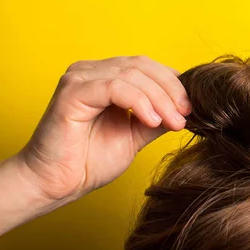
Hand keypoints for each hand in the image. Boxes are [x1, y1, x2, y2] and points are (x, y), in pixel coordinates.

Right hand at [18, 56, 191, 202]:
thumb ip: (158, 117)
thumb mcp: (136, 134)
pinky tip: (151, 120)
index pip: (147, 67)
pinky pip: (114, 87)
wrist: (58, 184)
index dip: (173, 83)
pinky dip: (139, 101)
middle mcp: (91, 71)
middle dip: (170, 90)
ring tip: (172, 121)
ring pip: (132, 74)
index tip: (190, 107)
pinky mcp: (72, 90)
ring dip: (159, 98)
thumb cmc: (90, 161)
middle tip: (186, 114)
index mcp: (106, 76)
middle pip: (142, 66)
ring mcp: (80, 77)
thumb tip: (187, 108)